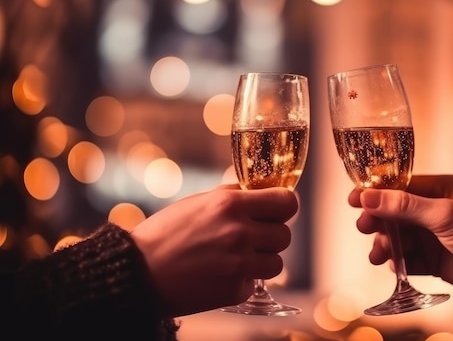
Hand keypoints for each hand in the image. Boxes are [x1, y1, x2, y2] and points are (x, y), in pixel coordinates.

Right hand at [131, 184, 297, 316]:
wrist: (137, 273)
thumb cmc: (164, 234)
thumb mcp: (198, 202)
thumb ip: (232, 196)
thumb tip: (259, 190)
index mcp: (230, 205)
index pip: (287, 202)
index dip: (284, 206)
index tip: (277, 210)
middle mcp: (239, 233)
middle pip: (285, 234)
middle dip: (272, 235)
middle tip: (252, 236)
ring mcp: (239, 264)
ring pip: (277, 262)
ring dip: (262, 259)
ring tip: (238, 257)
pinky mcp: (234, 291)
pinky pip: (256, 282)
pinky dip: (244, 279)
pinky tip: (222, 273)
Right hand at [348, 175, 452, 296]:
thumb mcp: (444, 214)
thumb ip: (405, 206)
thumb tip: (369, 196)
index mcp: (441, 189)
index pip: (400, 187)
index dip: (376, 193)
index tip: (354, 199)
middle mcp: (435, 209)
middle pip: (394, 212)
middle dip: (378, 220)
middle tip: (364, 228)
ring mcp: (433, 235)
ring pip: (398, 236)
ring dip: (385, 244)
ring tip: (378, 254)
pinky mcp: (433, 259)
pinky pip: (407, 257)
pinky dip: (397, 261)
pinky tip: (394, 265)